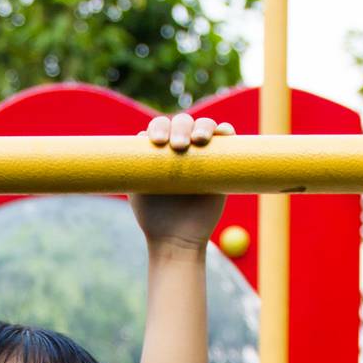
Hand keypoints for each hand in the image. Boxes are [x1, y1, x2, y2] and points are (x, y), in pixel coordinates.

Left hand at [129, 111, 235, 250]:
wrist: (177, 240)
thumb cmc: (153, 216)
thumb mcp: (137, 189)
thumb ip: (135, 166)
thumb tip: (140, 138)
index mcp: (160, 150)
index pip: (160, 126)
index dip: (159, 128)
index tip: (157, 142)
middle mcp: (181, 146)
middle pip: (182, 122)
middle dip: (179, 128)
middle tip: (177, 147)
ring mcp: (203, 153)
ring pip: (205, 126)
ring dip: (202, 126)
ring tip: (198, 141)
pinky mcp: (222, 162)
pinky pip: (227, 139)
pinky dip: (226, 131)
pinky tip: (222, 133)